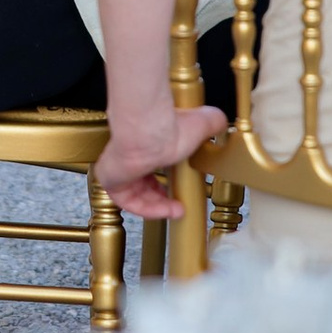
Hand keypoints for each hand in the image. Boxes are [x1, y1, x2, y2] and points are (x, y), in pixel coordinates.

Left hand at [93, 97, 223, 220]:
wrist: (149, 132)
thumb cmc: (166, 126)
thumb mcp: (199, 123)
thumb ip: (211, 121)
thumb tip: (221, 120)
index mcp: (141, 140)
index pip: (150, 164)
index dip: (165, 180)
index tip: (179, 188)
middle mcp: (126, 154)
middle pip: (141, 183)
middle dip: (161, 197)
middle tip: (178, 205)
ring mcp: (116, 167)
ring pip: (134, 194)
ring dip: (157, 205)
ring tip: (176, 211)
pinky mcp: (110, 181)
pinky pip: (128, 202)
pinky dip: (148, 209)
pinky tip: (167, 211)